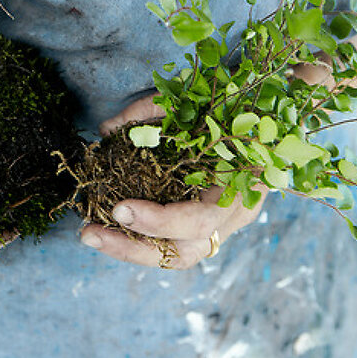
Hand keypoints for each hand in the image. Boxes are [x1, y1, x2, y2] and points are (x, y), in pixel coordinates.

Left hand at [79, 94, 265, 268]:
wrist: (266, 116)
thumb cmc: (231, 106)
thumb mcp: (192, 101)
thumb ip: (149, 112)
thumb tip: (106, 129)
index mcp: (242, 183)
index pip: (201, 219)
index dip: (160, 220)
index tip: (120, 208)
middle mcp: (234, 214)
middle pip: (185, 253)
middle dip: (132, 248)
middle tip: (90, 232)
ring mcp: (223, 225)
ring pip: (178, 256)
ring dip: (130, 250)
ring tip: (92, 234)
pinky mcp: (207, 227)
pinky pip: (174, 243)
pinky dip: (141, 239)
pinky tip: (110, 226)